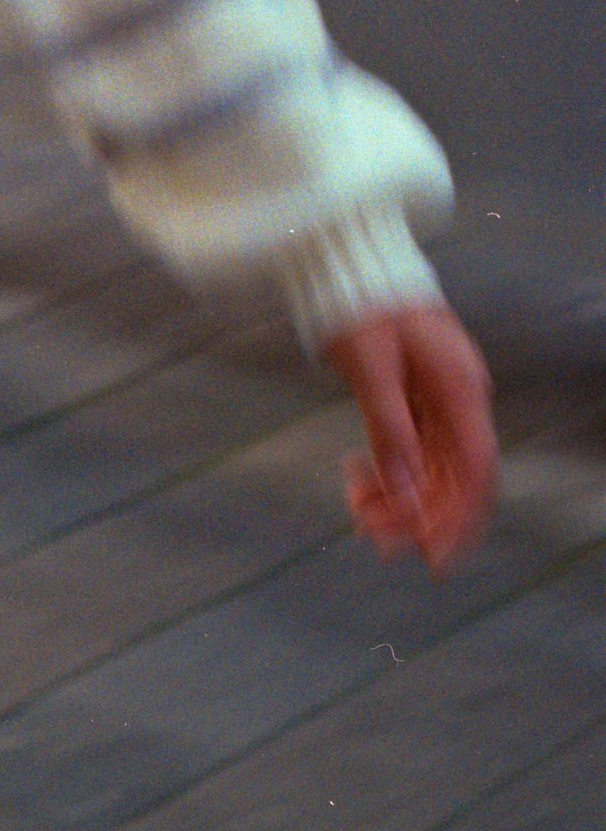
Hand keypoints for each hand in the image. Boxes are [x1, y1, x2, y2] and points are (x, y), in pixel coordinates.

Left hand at [324, 305, 497, 575]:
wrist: (356, 273)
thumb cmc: (365, 309)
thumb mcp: (373, 369)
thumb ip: (389, 428)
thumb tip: (402, 489)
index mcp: (461, 389)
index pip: (476, 469)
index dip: (460, 517)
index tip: (436, 557)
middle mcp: (460, 400)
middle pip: (453, 477)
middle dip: (418, 516)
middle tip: (377, 544)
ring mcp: (441, 403)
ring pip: (429, 469)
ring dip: (397, 499)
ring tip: (357, 515)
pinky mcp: (418, 404)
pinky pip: (410, 452)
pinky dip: (386, 473)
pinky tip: (355, 481)